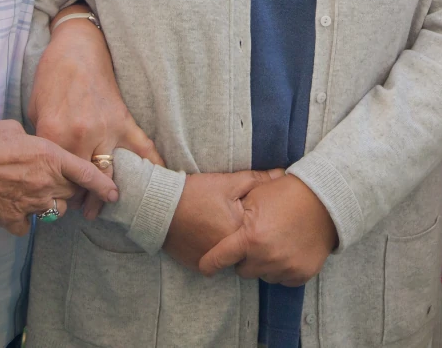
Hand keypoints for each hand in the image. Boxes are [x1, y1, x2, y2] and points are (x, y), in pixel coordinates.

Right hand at [0, 120, 117, 236]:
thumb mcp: (15, 129)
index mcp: (50, 156)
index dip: (104, 185)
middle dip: (70, 189)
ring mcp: (30, 204)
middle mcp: (45, 182)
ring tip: (34, 194)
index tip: (114, 194)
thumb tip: (36, 144)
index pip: (88, 173)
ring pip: (55, 211)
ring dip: (50, 204)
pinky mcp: (12, 220)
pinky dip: (24, 220)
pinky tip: (13, 209)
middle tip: (55, 182)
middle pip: (72, 192)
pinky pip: (28, 225)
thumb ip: (34, 140)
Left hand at [30, 11, 162, 218]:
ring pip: (111, 172)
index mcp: (55, 133)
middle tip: (83, 211)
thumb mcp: (36, 110)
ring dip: (108, 192)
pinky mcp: (125, 121)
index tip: (58, 200)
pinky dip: (151, 166)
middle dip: (83, 199)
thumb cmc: (51, 77)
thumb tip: (50, 165)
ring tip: (107, 204)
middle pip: (84, 180)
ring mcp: (107, 129)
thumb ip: (44, 140)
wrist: (77, 48)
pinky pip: (143, 149)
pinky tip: (154, 182)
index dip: (57, 191)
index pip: (57, 175)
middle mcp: (82, 136)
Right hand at [164, 169, 283, 270]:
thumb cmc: (195, 192)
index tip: (258, 214)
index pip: (262, 232)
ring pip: (232, 258)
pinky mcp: (197, 265)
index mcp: (239, 233)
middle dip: (248, 236)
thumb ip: (258, 180)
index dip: (261, 221)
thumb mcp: (228, 182)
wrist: (159, 206)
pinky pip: (214, 262)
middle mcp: (227, 253)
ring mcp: (211, 262)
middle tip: (237, 219)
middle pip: (247, 248)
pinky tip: (209, 235)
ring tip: (222, 226)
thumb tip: (282, 175)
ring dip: (232, 246)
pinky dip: (215, 251)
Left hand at [198, 173, 337, 285]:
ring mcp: (285, 268)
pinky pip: (282, 279)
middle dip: (245, 258)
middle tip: (255, 242)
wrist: (325, 200)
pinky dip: (283, 268)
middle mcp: (266, 258)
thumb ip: (236, 214)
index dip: (209, 264)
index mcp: (251, 238)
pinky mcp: (301, 274)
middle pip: (242, 270)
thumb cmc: (287, 193)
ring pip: (263, 275)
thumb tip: (219, 227)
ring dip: (264, 264)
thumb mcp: (256, 195)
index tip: (206, 266)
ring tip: (275, 243)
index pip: (218, 260)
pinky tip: (288, 250)